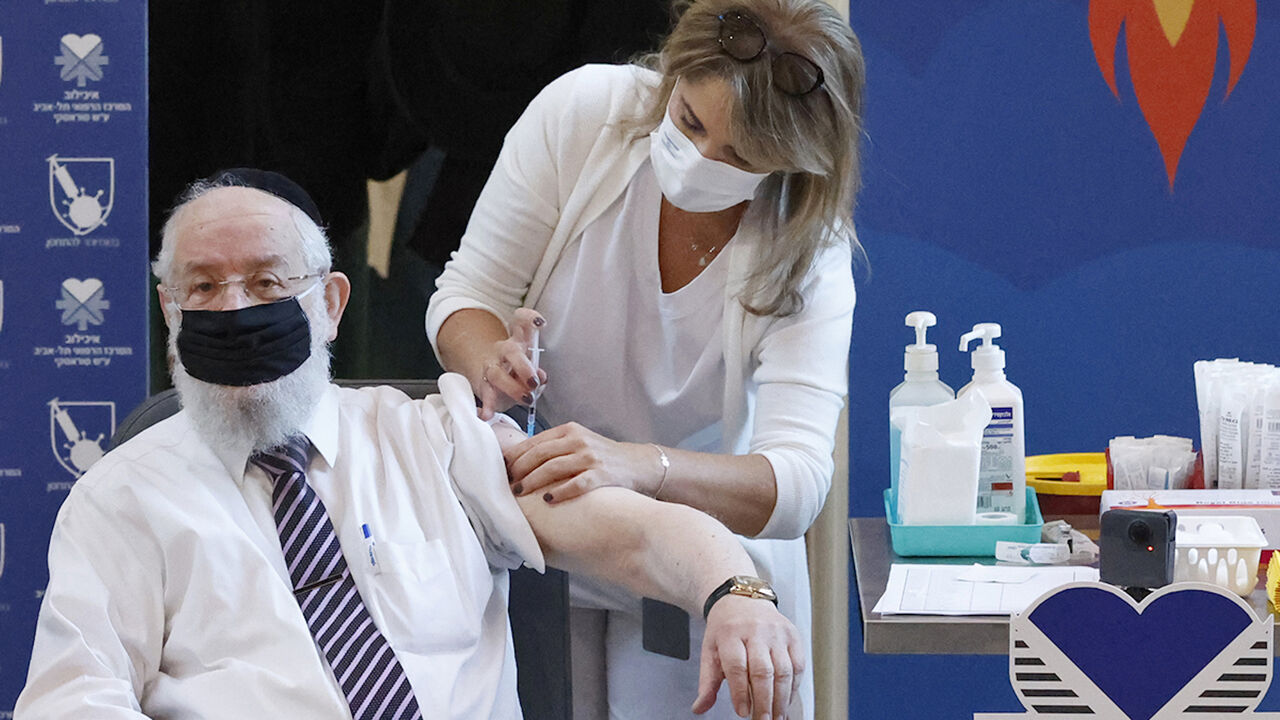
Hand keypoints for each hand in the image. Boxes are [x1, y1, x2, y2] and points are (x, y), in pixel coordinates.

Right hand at [472, 308, 546, 419]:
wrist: (483, 371)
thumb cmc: (513, 368)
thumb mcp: (527, 366)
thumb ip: (536, 371)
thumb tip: (541, 377)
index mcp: (518, 341)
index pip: (521, 322)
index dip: (529, 319)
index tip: (539, 323)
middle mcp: (504, 351)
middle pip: (511, 352)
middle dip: (524, 367)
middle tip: (534, 382)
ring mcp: (491, 366)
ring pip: (498, 374)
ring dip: (513, 388)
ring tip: (526, 399)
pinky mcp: (482, 384)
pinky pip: (485, 394)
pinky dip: (487, 405)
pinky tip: (488, 414)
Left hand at [503, 422, 662, 501]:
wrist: (636, 464)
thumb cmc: (601, 456)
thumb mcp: (578, 442)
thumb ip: (554, 447)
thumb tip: (520, 460)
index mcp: (569, 430)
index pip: (535, 442)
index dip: (516, 456)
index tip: (502, 469)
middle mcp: (578, 441)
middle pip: (541, 454)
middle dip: (520, 470)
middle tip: (508, 484)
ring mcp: (590, 457)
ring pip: (554, 467)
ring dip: (533, 481)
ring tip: (520, 492)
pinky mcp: (602, 474)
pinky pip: (577, 484)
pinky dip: (561, 492)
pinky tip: (549, 499)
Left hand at [694, 596, 803, 718]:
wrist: (741, 600)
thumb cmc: (725, 630)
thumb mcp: (709, 651)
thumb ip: (707, 682)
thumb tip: (699, 708)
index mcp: (730, 633)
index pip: (736, 666)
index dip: (741, 692)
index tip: (742, 712)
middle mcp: (755, 630)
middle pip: (763, 671)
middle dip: (764, 701)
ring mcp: (776, 632)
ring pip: (783, 670)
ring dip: (781, 699)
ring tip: (777, 717)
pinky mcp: (792, 635)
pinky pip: (797, 666)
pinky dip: (793, 688)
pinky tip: (786, 702)